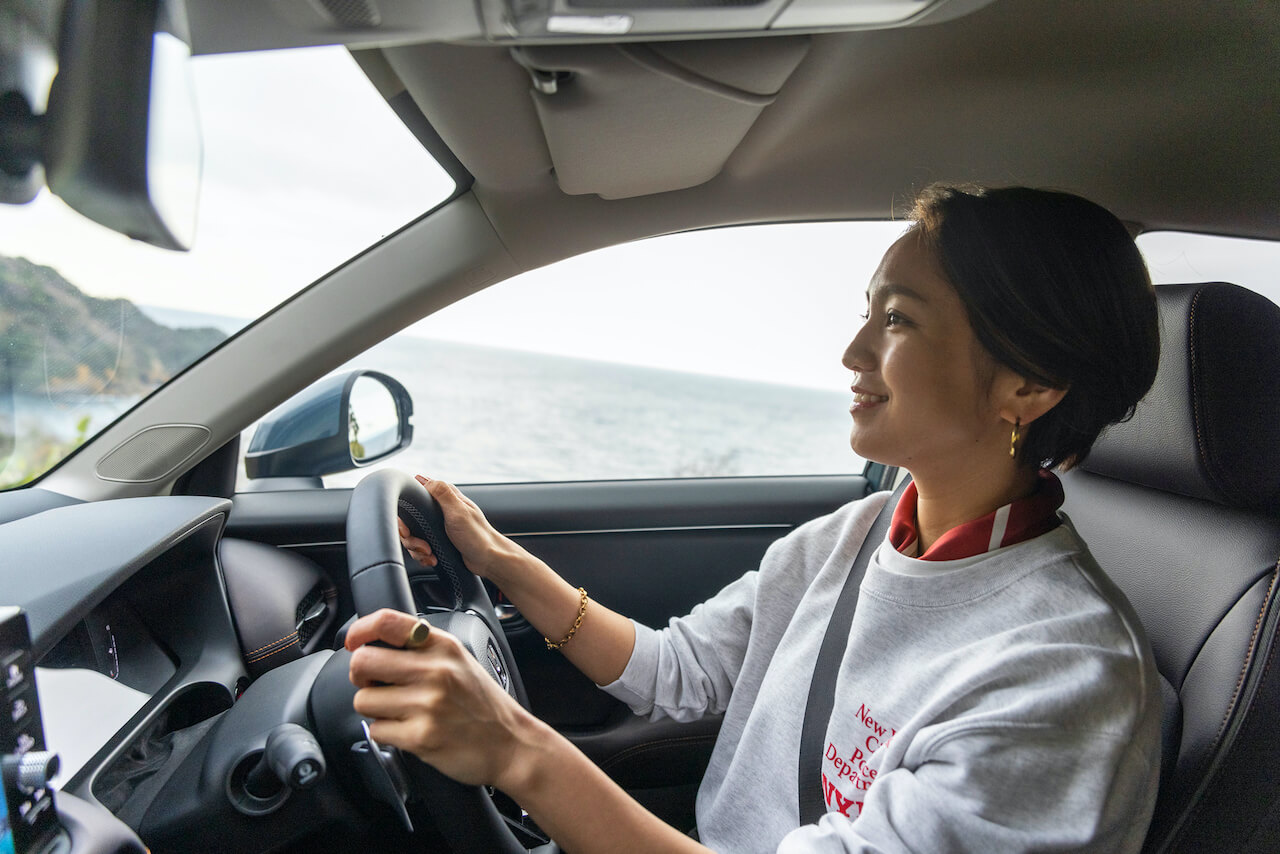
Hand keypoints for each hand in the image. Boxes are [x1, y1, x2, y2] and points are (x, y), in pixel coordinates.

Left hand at [346, 608, 538, 789]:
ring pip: (363, 700)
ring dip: (374, 709)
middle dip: (360, 676)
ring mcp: (427, 704)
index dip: (359, 630)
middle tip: (374, 684)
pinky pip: (375, 730)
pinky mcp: (420, 737)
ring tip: (398, 711)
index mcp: (442, 646)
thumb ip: (422, 649)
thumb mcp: (459, 661)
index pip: (387, 622)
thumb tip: (372, 647)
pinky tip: (407, 730)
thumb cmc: (482, 704)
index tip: (353, 642)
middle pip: (363, 662)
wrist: (511, 744)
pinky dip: (386, 733)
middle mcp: (435, 671)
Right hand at [398, 474, 520, 579]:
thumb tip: (422, 478)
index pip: (415, 495)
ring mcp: (437, 527)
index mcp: (445, 498)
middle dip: (410, 536)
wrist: (488, 560)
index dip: (405, 511)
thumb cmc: (477, 536)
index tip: (407, 527)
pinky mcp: (437, 541)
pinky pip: (419, 548)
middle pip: (409, 520)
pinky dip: (423, 556)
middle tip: (422, 545)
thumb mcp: (459, 511)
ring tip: (429, 553)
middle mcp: (439, 511)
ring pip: (412, 536)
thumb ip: (442, 493)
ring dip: (417, 549)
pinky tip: (432, 558)